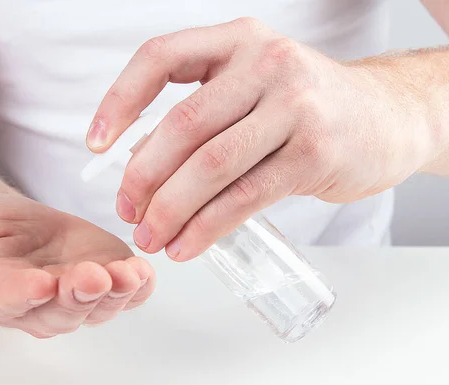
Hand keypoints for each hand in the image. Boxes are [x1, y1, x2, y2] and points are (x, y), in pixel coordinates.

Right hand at [0, 194, 154, 337]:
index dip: (23, 293)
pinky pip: (127, 295)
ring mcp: (77, 298)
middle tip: (91, 277)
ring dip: (116, 294)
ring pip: (98, 308)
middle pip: (60, 310)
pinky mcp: (107, 282)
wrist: (20, 227)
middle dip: (78, 295)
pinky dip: (139, 288)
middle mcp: (40, 306)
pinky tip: (146, 273)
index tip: (36, 283)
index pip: (8, 299)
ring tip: (128, 274)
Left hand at [87, 18, 439, 260]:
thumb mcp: (250, 92)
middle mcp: (265, 64)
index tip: (95, 145)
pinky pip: (245, 196)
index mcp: (237, 42)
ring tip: (153, 237)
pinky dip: (208, 226)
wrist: (385, 117)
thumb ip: (199, 119)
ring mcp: (295, 106)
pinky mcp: (314, 153)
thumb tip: (139, 164)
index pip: (160, 57)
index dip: (119, 101)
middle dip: (143, 175)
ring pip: (211, 164)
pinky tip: (187, 245)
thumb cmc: (305, 108)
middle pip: (182, 123)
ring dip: (172, 209)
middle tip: (128, 211)